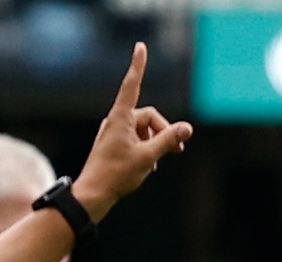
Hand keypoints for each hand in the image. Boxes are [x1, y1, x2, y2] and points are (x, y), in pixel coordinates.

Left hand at [70, 46, 193, 219]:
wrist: (94, 193)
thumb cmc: (117, 174)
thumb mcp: (149, 157)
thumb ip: (169, 140)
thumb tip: (187, 128)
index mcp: (121, 118)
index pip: (132, 85)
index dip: (138, 66)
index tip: (140, 47)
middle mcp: (116, 121)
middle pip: (148, 116)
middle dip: (164, 131)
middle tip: (178, 150)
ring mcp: (114, 132)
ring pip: (144, 129)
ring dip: (156, 142)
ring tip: (159, 162)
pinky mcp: (115, 143)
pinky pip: (137, 139)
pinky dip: (147, 148)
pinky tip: (149, 166)